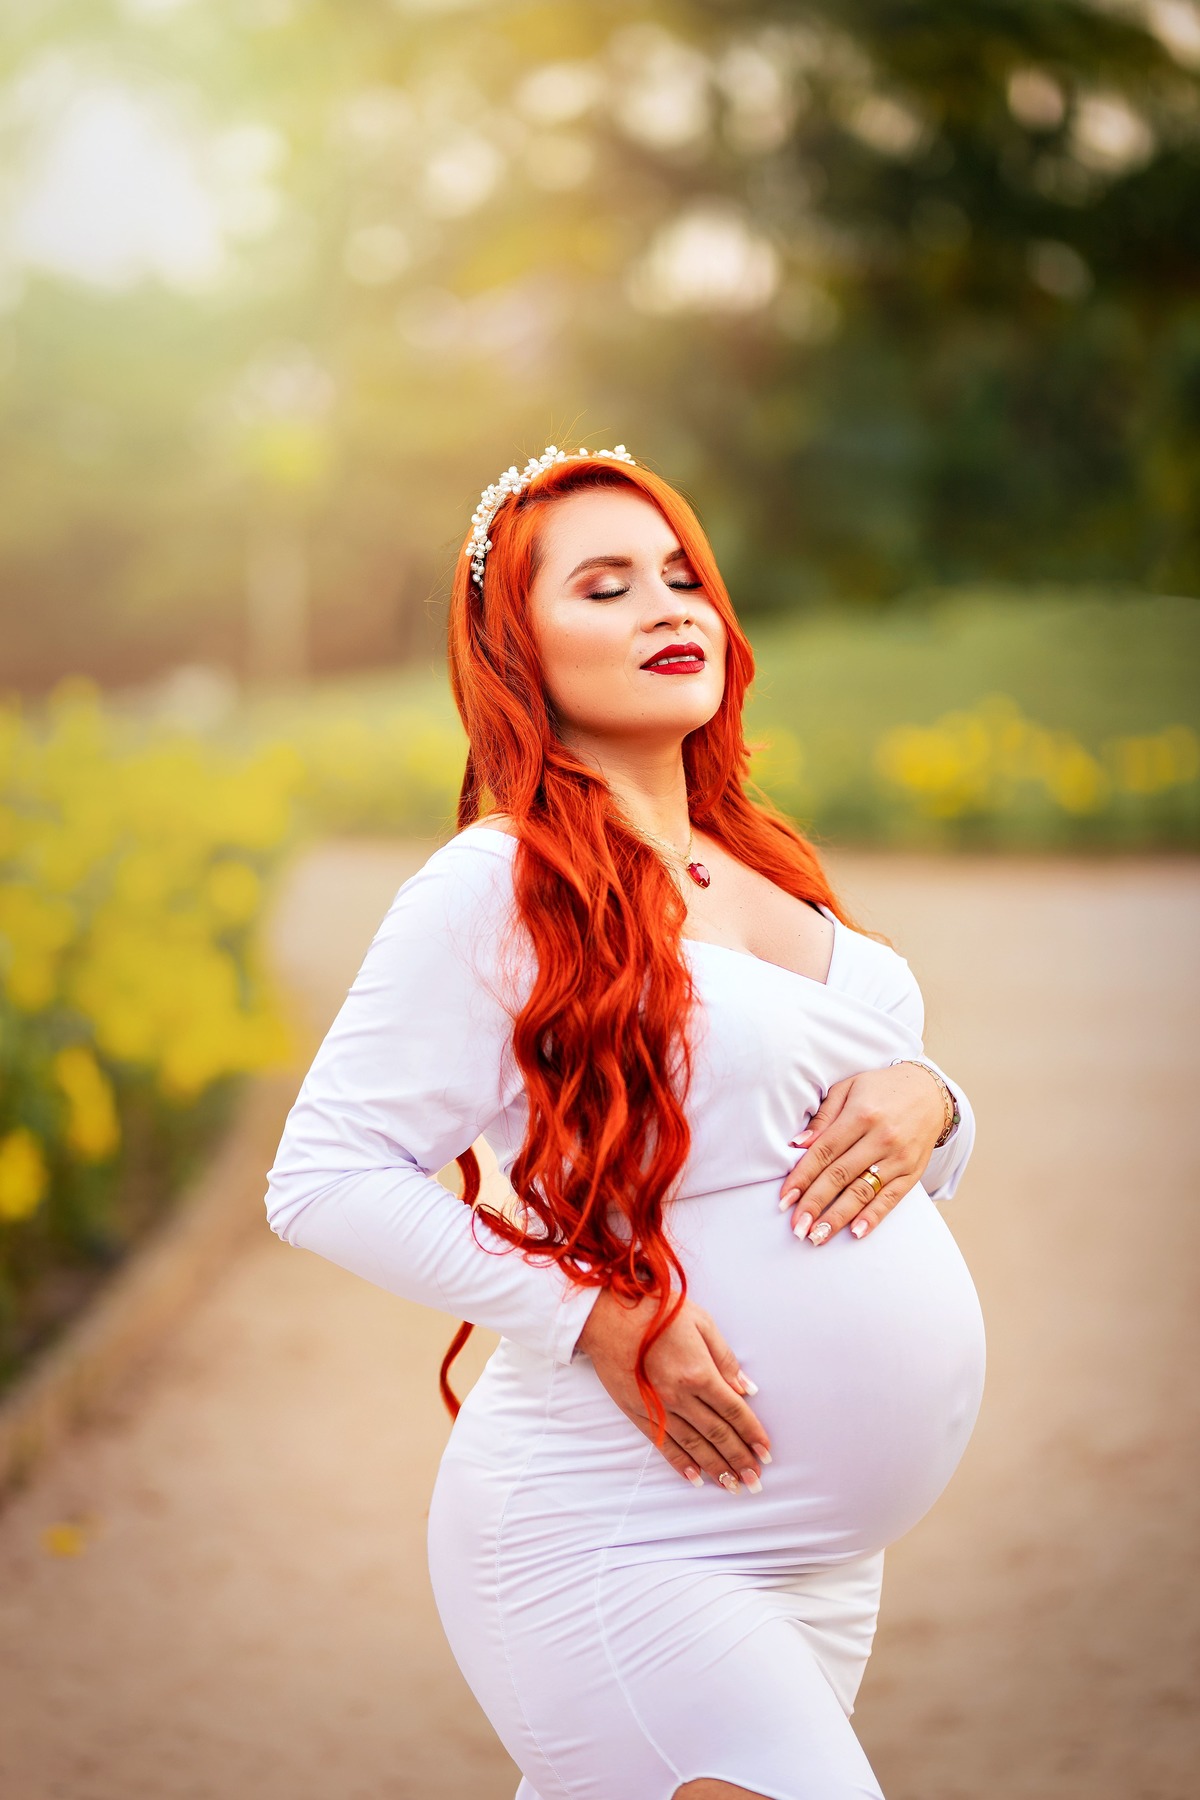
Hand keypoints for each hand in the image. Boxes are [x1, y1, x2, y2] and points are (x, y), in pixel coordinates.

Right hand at [577, 1288, 770, 1494]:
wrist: (608, 1317)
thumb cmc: (656, 1313)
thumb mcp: (701, 1322)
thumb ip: (725, 1358)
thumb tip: (746, 1388)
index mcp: (699, 1373)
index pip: (733, 1411)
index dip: (752, 1433)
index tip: (766, 1451)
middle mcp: (680, 1397)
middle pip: (717, 1434)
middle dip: (739, 1459)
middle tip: (755, 1480)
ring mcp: (658, 1408)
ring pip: (694, 1445)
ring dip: (716, 1468)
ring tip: (733, 1485)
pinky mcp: (639, 1413)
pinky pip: (664, 1445)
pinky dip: (681, 1463)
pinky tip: (695, 1478)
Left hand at [778, 1062, 945, 1244]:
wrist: (930, 1092)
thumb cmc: (881, 1089)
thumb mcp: (848, 1089)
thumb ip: (823, 1117)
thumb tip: (797, 1144)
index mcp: (861, 1115)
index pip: (824, 1152)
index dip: (802, 1177)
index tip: (784, 1199)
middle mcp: (881, 1138)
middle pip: (840, 1176)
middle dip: (815, 1204)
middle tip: (796, 1227)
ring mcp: (899, 1158)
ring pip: (863, 1192)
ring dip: (838, 1217)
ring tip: (817, 1237)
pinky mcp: (913, 1172)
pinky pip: (891, 1199)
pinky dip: (873, 1217)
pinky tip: (856, 1233)